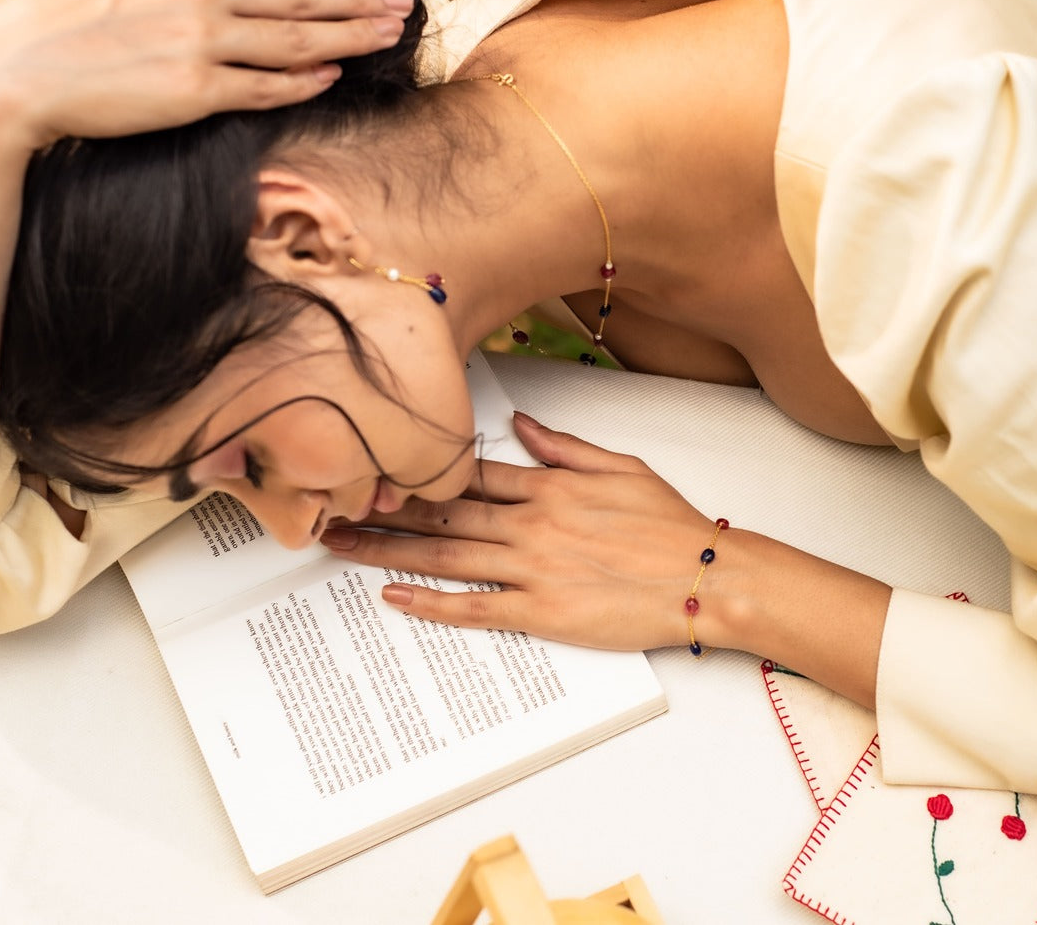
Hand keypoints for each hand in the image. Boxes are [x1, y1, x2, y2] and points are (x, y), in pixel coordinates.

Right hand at [0, 0, 415, 149]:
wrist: (11, 69)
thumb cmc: (59, 27)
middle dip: (357, 2)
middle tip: (401, 7)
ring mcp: (199, 39)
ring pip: (297, 39)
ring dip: (350, 38)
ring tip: (387, 38)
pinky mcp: (195, 89)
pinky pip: (267, 86)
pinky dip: (305, 81)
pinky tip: (334, 77)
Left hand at [319, 412, 725, 651]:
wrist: (705, 577)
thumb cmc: (670, 527)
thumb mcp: (622, 467)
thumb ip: (565, 447)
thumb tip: (524, 424)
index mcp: (549, 486)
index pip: (469, 472)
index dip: (417, 468)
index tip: (376, 464)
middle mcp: (531, 523)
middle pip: (440, 512)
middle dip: (381, 507)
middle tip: (331, 505)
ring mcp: (532, 568)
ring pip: (444, 556)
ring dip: (386, 549)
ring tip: (339, 544)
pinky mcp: (541, 612)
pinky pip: (474, 607)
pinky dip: (430, 602)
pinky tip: (392, 595)